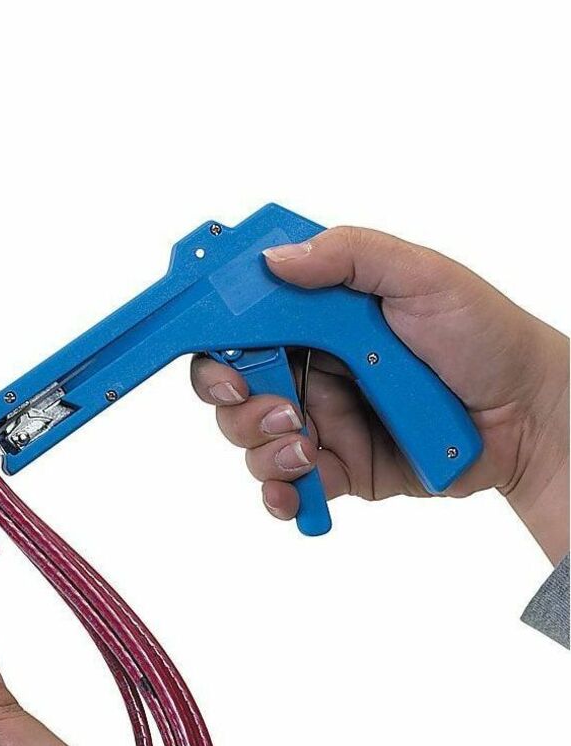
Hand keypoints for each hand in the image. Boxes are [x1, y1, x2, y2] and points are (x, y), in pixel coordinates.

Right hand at [191, 226, 568, 561]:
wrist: (528, 414)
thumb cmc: (482, 336)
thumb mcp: (423, 276)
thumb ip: (351, 254)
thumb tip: (276, 259)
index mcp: (317, 319)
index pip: (243, 327)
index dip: (218, 345)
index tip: (225, 363)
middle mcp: (310, 369)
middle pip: (233, 388)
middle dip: (236, 403)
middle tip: (276, 405)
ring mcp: (322, 421)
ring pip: (252, 438)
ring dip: (263, 446)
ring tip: (308, 444)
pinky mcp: (339, 466)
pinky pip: (288, 483)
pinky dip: (279, 491)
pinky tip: (296, 487)